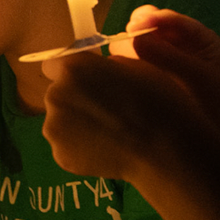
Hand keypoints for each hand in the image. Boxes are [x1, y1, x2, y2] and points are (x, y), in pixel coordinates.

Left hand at [39, 9, 219, 182]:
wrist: (166, 150)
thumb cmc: (159, 101)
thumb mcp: (137, 66)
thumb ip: (108, 66)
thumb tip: (99, 71)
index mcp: (73, 68)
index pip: (53, 65)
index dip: (70, 73)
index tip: (86, 81)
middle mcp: (55, 95)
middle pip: (57, 94)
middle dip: (75, 100)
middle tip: (105, 111)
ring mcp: (54, 128)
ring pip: (60, 121)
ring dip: (76, 125)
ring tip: (109, 135)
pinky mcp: (60, 155)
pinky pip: (66, 146)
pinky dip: (80, 148)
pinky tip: (106, 150)